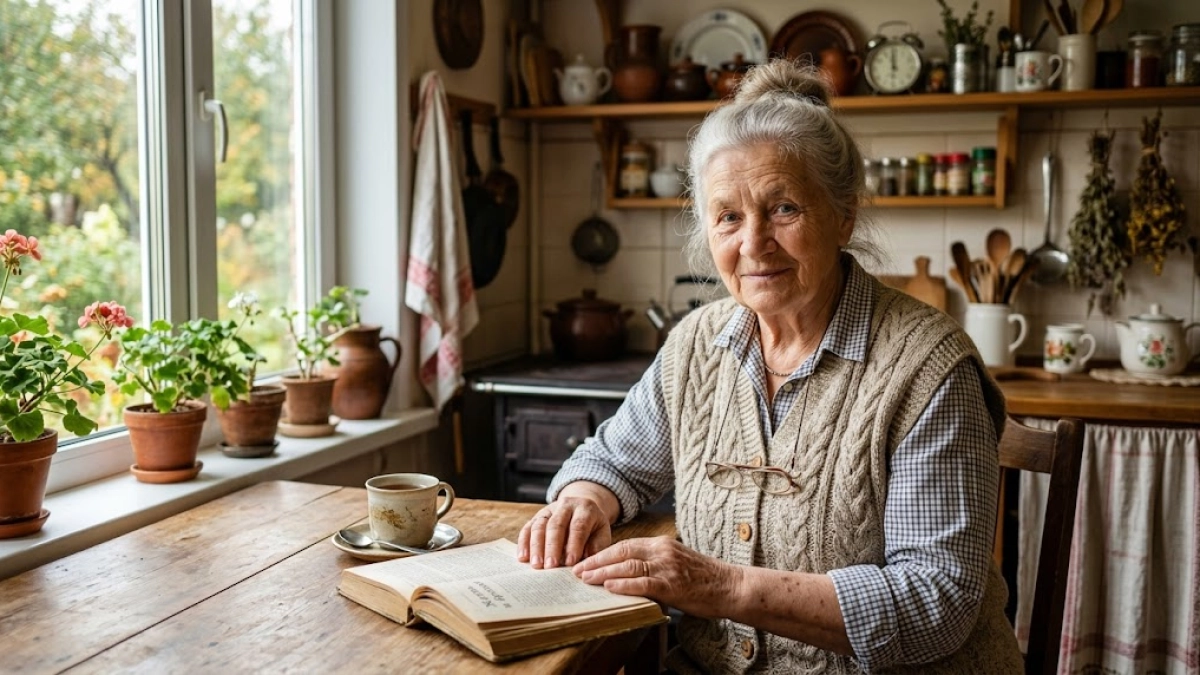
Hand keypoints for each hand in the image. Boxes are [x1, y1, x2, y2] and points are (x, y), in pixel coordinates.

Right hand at [517, 486, 613, 568]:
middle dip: (553, 547)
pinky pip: (527, 528)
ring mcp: (549, 510)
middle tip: (551, 566)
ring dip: (536, 546)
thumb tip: (585, 560)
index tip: (571, 562)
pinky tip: (523, 557)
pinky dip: (524, 543)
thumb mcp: (602, 533)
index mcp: (585, 509)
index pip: (578, 526)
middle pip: (556, 525)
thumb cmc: (593, 527)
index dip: (574, 544)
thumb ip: (596, 546)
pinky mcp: (537, 516)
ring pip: (539, 526)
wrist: (581, 508)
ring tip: (536, 565)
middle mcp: (565, 505)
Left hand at [572, 537, 741, 618]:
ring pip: (628, 566)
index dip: (603, 553)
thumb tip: (627, 573)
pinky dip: (623, 584)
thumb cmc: (704, 579)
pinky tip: (609, 587)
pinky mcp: (672, 584)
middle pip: (621, 552)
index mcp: (662, 544)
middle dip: (596, 561)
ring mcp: (667, 567)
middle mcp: (662, 551)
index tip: (586, 561)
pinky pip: (642, 582)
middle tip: (577, 570)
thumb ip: (654, 564)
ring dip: (603, 573)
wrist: (730, 586)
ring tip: (586, 579)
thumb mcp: (676, 563)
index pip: (626, 545)